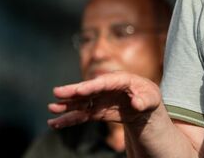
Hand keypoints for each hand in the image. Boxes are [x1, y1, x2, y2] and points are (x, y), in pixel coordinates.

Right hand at [47, 71, 161, 128]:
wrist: (144, 105)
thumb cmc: (148, 97)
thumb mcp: (152, 98)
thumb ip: (144, 100)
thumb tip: (137, 103)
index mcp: (120, 80)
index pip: (104, 82)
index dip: (92, 86)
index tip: (80, 90)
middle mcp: (105, 88)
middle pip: (87, 89)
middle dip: (73, 91)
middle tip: (57, 92)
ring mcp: (99, 99)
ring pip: (80, 102)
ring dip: (66, 106)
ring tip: (52, 108)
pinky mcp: (95, 111)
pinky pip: (80, 115)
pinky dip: (68, 120)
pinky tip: (55, 123)